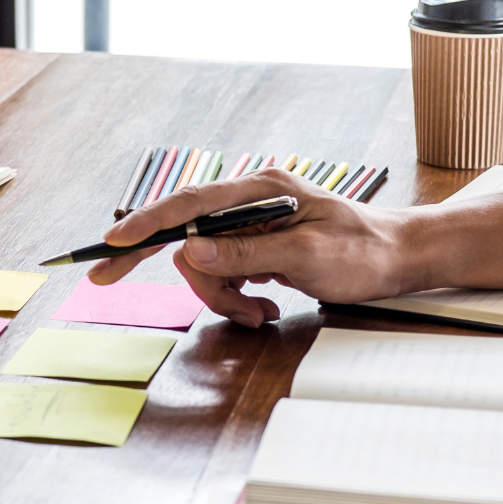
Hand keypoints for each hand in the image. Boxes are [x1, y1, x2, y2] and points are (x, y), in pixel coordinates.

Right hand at [87, 170, 407, 327]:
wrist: (398, 259)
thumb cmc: (363, 252)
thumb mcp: (306, 256)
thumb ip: (246, 253)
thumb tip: (191, 252)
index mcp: (259, 190)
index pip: (190, 203)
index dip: (147, 223)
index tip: (113, 241)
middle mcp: (248, 202)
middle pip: (186, 236)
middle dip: (180, 273)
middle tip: (105, 279)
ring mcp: (250, 226)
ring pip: (204, 266)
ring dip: (222, 297)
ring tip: (258, 314)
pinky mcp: (255, 247)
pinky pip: (223, 276)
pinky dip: (235, 299)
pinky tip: (263, 308)